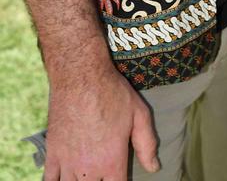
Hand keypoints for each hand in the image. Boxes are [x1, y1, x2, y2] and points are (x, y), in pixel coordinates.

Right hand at [43, 62, 159, 179]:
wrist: (80, 76)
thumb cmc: (112, 92)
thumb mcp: (139, 114)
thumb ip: (147, 144)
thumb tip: (154, 168)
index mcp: (112, 161)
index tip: (119, 176)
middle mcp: (89, 168)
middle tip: (103, 173)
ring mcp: (67, 163)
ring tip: (86, 174)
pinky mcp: (52, 154)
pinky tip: (64, 177)